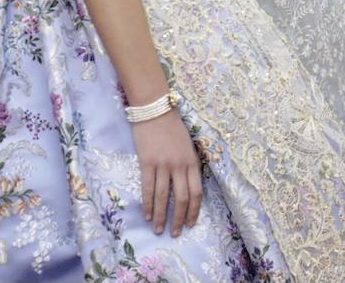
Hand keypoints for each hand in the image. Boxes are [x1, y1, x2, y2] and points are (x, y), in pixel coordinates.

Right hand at [130, 111, 202, 236]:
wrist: (155, 110)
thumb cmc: (172, 127)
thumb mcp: (188, 145)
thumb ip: (188, 164)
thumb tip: (186, 185)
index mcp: (192, 161)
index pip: (197, 192)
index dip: (194, 211)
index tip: (190, 224)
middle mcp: (180, 165)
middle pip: (181, 199)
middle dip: (179, 219)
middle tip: (175, 233)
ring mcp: (163, 165)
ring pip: (163, 197)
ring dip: (161, 216)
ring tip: (159, 230)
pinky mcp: (147, 163)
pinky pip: (148, 188)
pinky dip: (147, 204)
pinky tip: (147, 215)